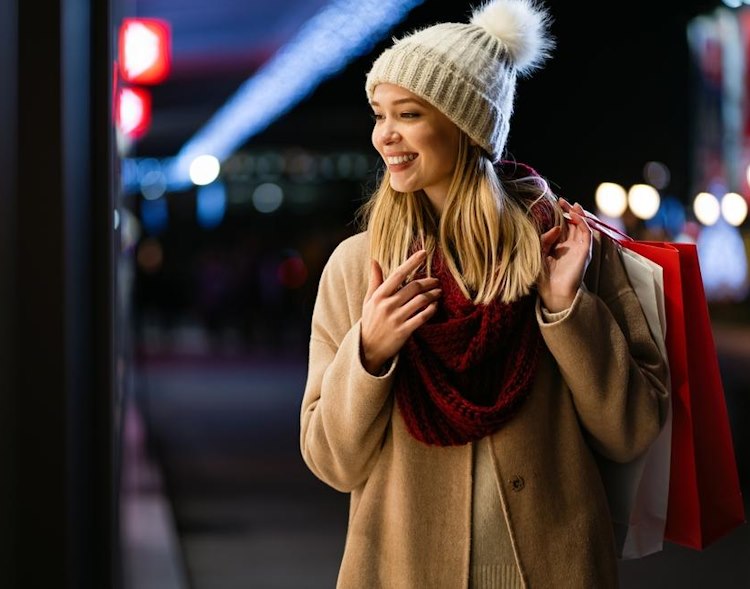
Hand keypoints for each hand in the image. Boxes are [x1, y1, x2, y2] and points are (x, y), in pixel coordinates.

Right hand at [360, 250, 440, 373]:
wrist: (368, 349)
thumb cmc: (370, 321)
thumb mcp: (369, 300)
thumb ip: (375, 281)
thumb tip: (374, 261)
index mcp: (379, 295)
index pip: (398, 274)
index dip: (412, 262)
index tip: (424, 253)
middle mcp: (387, 305)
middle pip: (413, 287)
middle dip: (428, 282)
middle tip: (436, 280)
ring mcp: (396, 319)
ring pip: (420, 301)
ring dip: (433, 294)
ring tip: (438, 292)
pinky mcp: (404, 331)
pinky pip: (422, 317)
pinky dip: (431, 309)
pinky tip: (435, 306)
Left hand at [537, 199, 592, 312]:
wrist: (553, 291)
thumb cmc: (545, 276)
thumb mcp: (540, 253)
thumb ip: (545, 239)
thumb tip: (556, 227)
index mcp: (560, 246)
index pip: (563, 226)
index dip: (560, 215)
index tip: (554, 204)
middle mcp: (571, 246)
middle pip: (573, 223)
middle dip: (569, 211)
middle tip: (561, 201)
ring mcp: (579, 248)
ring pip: (582, 226)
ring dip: (577, 214)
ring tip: (570, 205)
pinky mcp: (584, 251)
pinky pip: (586, 233)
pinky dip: (582, 222)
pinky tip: (574, 215)